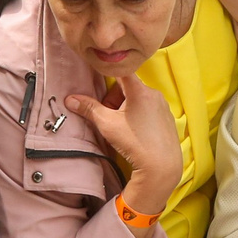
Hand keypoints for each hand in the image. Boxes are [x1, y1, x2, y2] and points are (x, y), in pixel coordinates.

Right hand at [63, 79, 181, 216]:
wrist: (161, 167)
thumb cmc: (135, 142)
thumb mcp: (107, 125)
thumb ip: (89, 109)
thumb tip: (70, 99)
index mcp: (140, 90)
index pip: (121, 70)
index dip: (108, 71)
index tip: (98, 75)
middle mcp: (154, 94)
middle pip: (128, 87)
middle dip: (114, 99)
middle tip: (108, 117)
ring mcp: (163, 106)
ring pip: (137, 99)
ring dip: (125, 108)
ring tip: (121, 127)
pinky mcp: (167, 118)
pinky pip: (148, 109)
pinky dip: (138, 116)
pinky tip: (134, 133)